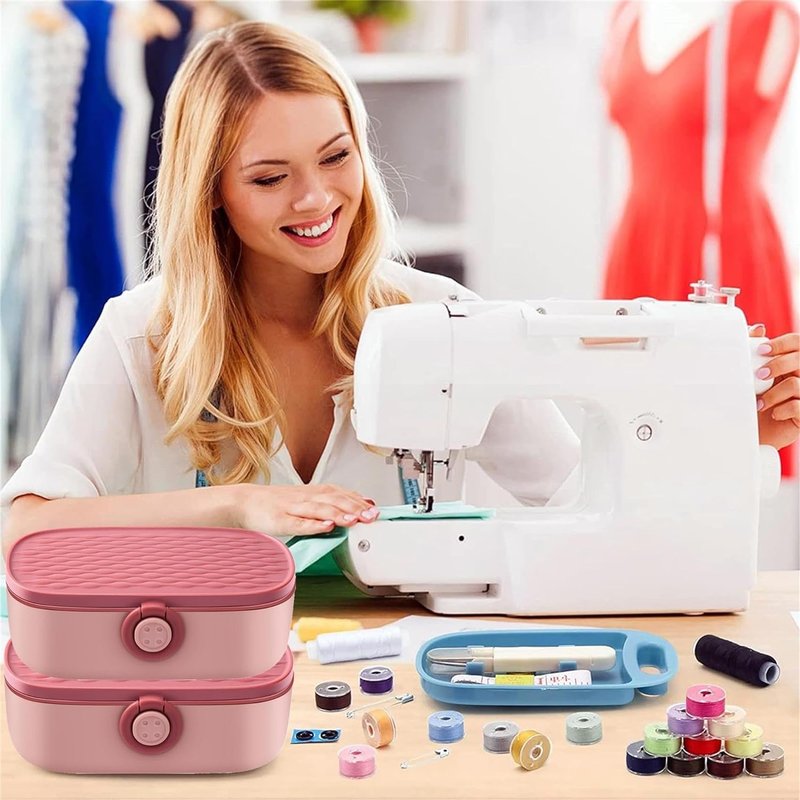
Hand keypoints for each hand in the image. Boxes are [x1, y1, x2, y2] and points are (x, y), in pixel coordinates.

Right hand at [235, 483, 378, 536]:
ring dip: (338, 514)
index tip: (376, 509)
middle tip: (371, 516)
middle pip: (333, 499)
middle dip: (354, 507)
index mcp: (313, 492)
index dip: (358, 500)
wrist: (244, 502)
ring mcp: (292, 508)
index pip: (340, 493)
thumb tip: (359, 507)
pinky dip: (313, 524)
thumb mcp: (306, 500)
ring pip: (318, 509)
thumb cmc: (277, 504)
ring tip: (354, 521)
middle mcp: (305, 497)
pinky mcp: (279, 520)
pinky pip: (298, 522)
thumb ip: (331, 503)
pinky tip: (326, 527)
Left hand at [750, 324, 799, 449]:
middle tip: (760, 376)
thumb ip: (757, 353)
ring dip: (773, 394)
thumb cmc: (756, 402)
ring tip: (760, 403)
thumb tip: (758, 328)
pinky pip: (798, 406)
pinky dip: (781, 410)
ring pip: (796, 384)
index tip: (762, 349)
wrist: (757, 434)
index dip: (783, 343)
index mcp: (795, 363)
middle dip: (778, 365)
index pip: (798, 342)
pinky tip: (773, 413)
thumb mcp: (754, 378)